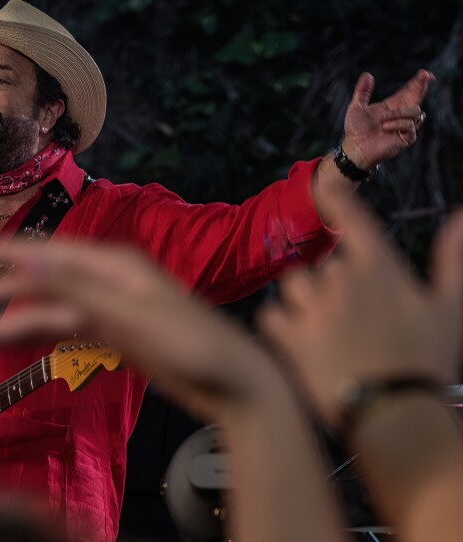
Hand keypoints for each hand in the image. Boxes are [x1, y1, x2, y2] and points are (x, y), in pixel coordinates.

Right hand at [0, 242, 281, 421]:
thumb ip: (77, 288)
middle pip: (30, 280)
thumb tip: (27, 261)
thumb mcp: (133, 313)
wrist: (231, 381)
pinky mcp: (107, 333)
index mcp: (108, 263)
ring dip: (0, 320)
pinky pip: (57, 329)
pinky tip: (3, 336)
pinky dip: (29, 333)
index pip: (35, 254)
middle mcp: (101, 278)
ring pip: (39, 310)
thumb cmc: (192, 342)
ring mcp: (103, 306)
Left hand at [258, 190, 462, 425]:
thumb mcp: (448, 308)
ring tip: (325, 333)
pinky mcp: (290, 337)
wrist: (397, 415)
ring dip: (301, 302)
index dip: (333, 196)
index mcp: (379, 266)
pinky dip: (280, 327)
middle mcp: (341, 279)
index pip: (350, 216)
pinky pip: (270, 317)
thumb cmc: (426, 361)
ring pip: (292, 286)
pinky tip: (299, 344)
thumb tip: (461, 217)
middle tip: (352, 322)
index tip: (322, 185)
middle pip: (320, 265)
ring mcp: (313, 307)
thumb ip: (451, 259)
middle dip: (331, 286)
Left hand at [341, 70, 434, 169]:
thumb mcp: (356, 107)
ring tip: (383, 120)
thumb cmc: (355, 129)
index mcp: (391, 106)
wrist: (355, 148)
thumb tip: (367, 74)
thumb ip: (362, 91)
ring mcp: (404, 126)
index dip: (418, 82)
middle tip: (425, 76)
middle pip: (417, 97)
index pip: (408, 91)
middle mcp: (400, 114)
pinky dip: (398, 124)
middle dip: (421, 87)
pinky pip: (410, 125)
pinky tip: (386, 127)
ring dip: (399, 113)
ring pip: (416, 110)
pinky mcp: (406, 137)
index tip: (425, 73)